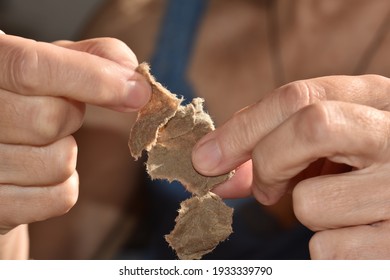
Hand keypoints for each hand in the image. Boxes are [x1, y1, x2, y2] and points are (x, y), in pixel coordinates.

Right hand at [0, 33, 150, 256]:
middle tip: (58, 114)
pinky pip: (58, 198)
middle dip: (72, 118)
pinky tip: (38, 175)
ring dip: (66, 154)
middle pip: (49, 120)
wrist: (0, 154)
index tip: (138, 93)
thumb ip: (96, 57)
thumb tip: (136, 82)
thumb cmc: (31, 101)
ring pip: (58, 163)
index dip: (93, 79)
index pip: (31, 69)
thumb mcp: (57, 65)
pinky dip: (64, 187)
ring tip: (39, 145)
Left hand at [192, 75, 389, 258]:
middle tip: (267, 187)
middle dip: (268, 161)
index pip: (298, 97)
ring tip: (335, 207)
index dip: (242, 129)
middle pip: (310, 126)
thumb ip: (272, 145)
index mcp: (377, 99)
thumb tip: (217, 170)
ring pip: (312, 201)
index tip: (205, 159)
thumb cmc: (365, 166)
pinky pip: (328, 249)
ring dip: (305, 210)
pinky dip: (326, 245)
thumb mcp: (329, 142)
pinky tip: (356, 231)